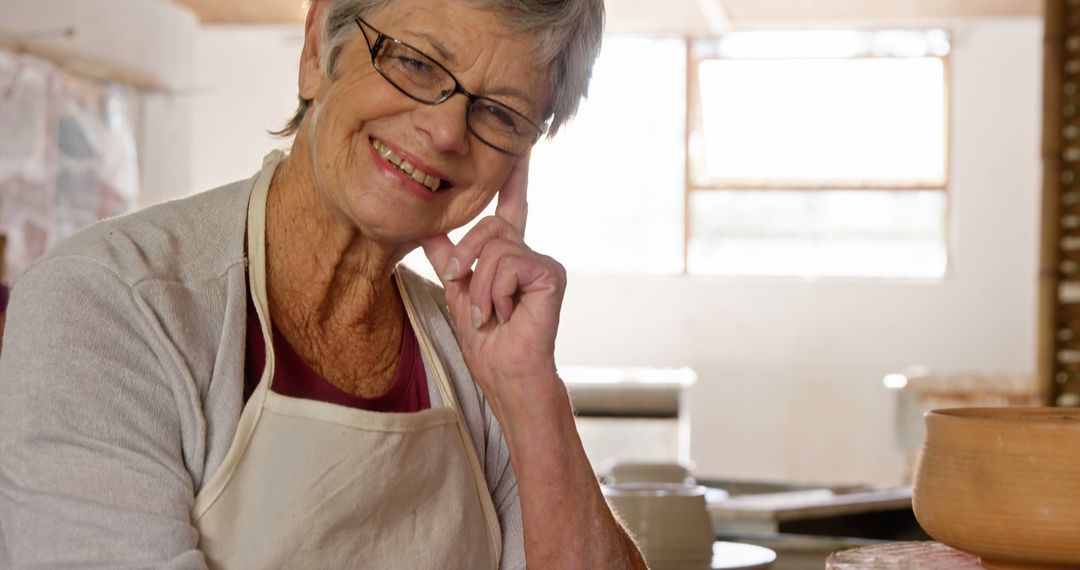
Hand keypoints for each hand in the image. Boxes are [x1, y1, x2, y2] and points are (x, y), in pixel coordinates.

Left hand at [421, 153, 565, 414]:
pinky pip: (507, 264)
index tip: (521, 144)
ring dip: (479, 287)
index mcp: (509, 254)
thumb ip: (447, 257)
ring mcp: (541, 261)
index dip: (514, 175)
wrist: (504, 371)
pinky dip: (495, 292)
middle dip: (466, 261)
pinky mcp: (550, 272)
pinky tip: (506, 312)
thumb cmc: (486, 341)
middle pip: (488, 226)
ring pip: (494, 248)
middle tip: (468, 295)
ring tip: (490, 313)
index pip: (510, 205)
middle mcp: (528, 252)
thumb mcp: (457, 291)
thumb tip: (428, 229)